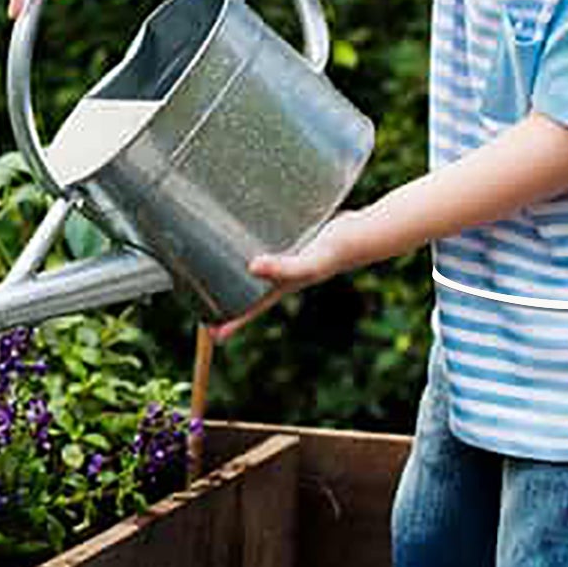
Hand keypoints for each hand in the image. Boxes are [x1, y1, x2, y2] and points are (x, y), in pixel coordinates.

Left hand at [208, 213, 364, 342]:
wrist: (363, 231)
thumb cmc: (336, 251)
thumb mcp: (308, 263)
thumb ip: (283, 267)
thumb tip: (252, 267)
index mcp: (282, 285)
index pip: (252, 308)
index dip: (234, 322)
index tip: (212, 335)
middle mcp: (282, 274)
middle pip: (250, 291)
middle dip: (229, 299)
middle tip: (204, 306)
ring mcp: (288, 256)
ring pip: (256, 269)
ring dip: (238, 272)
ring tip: (216, 271)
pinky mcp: (292, 239)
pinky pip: (266, 246)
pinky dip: (253, 246)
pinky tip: (245, 235)